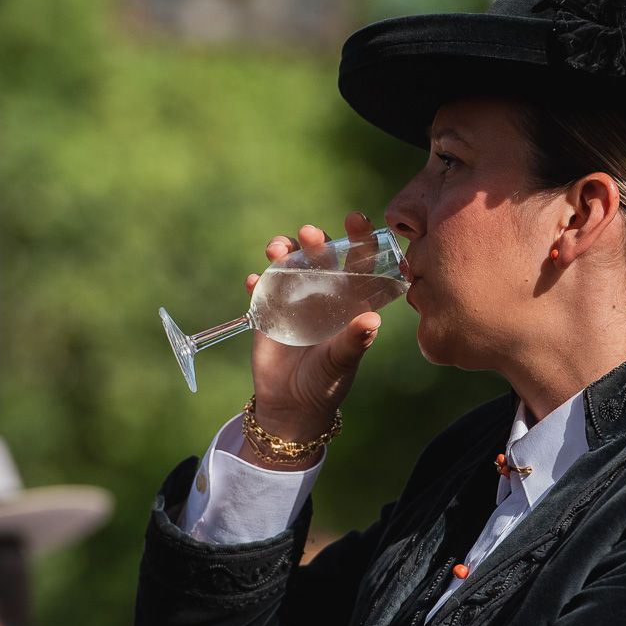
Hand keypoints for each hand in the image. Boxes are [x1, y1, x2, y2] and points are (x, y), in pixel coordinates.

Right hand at [243, 211, 381, 467]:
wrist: (291, 406)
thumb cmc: (326, 384)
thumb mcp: (340, 364)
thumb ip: (354, 342)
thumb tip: (372, 321)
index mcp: (350, 302)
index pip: (359, 264)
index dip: (360, 240)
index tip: (355, 219)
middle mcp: (323, 295)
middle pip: (321, 258)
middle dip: (315, 241)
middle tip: (309, 232)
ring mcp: (294, 300)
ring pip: (288, 266)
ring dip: (282, 254)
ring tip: (276, 249)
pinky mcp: (267, 312)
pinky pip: (261, 290)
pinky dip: (257, 283)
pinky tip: (253, 281)